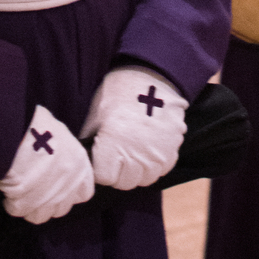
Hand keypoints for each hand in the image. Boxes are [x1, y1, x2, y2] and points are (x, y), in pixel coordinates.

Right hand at [0, 104, 94, 223]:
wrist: (17, 127)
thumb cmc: (37, 125)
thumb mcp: (61, 136)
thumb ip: (65, 157)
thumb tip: (57, 167)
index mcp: (79, 165)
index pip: (84, 194)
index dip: (69, 194)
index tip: (56, 188)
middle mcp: (68, 183)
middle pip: (60, 209)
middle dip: (46, 203)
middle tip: (33, 190)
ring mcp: (48, 194)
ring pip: (40, 215)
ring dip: (28, 207)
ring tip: (18, 192)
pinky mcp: (25, 200)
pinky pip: (18, 210)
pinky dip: (11, 203)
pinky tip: (7, 189)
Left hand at [80, 66, 187, 191]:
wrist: (152, 75)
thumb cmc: (119, 93)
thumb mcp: (96, 116)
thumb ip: (91, 143)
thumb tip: (84, 160)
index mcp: (114, 147)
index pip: (104, 177)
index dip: (100, 168)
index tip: (101, 157)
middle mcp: (138, 156)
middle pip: (125, 182)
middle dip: (118, 172)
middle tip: (117, 155)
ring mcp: (159, 154)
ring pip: (145, 179)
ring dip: (138, 171)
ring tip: (133, 152)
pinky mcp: (174, 148)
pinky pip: (163, 168)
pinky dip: (155, 163)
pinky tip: (148, 149)